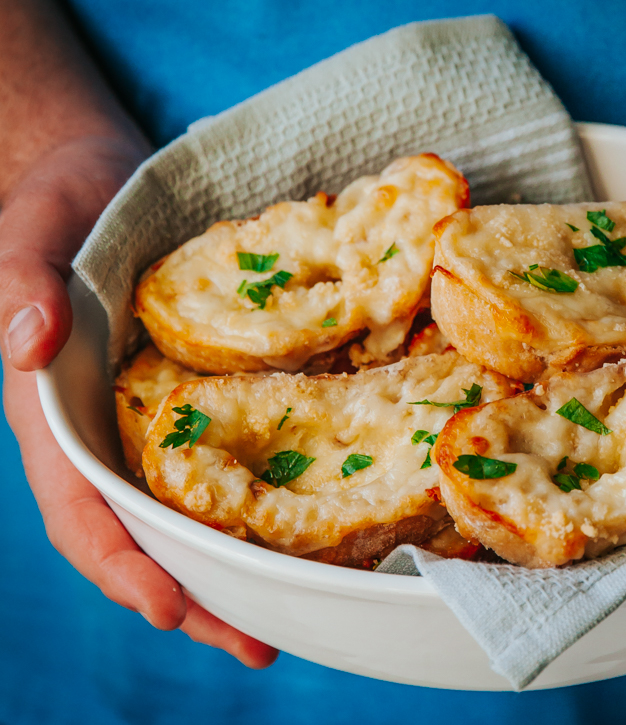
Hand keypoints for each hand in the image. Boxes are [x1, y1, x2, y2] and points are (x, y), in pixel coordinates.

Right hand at [0, 137, 277, 665]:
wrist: (99, 178)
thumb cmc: (58, 203)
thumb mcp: (32, 231)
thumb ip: (23, 281)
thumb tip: (29, 342)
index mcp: (56, 414)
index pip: (81, 508)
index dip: (121, 562)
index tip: (170, 605)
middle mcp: (106, 434)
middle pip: (142, 536)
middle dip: (193, 595)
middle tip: (257, 642)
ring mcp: (151, 423)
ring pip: (186, 515)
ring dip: (230, 570)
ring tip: (287, 616)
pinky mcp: (195, 401)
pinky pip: (222, 466)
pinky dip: (254, 508)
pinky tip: (304, 534)